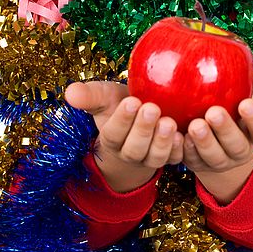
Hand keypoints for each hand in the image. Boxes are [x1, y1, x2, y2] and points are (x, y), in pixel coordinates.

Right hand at [64, 81, 183, 191]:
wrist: (142, 116)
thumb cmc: (121, 103)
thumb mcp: (105, 97)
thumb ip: (89, 95)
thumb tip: (69, 92)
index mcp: (112, 137)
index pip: (114, 134)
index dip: (122, 120)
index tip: (132, 101)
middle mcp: (130, 152)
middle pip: (134, 148)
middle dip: (143, 129)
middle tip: (152, 108)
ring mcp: (150, 157)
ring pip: (154, 157)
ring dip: (162, 141)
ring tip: (168, 121)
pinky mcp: (171, 156)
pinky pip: (175, 159)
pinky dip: (179, 149)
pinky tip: (183, 135)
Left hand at [183, 59, 252, 202]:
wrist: (218, 139)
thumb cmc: (238, 106)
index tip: (245, 103)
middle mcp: (240, 151)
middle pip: (236, 146)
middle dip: (225, 130)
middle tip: (213, 112)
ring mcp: (218, 161)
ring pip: (213, 156)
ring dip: (204, 142)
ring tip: (194, 124)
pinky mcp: (196, 164)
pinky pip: (189, 160)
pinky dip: (183, 149)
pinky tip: (178, 135)